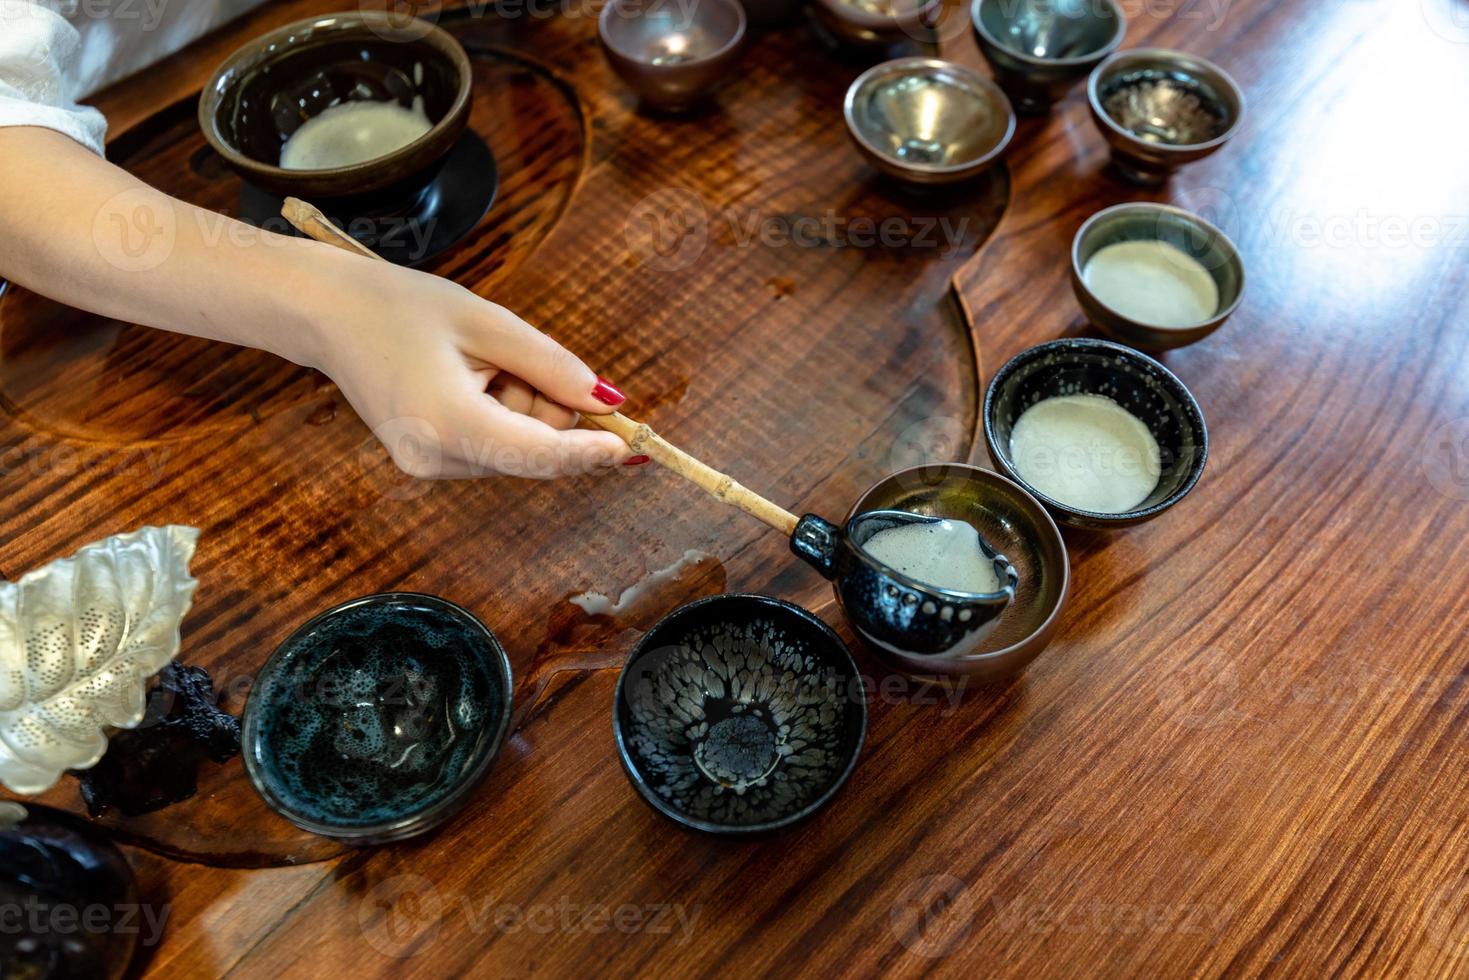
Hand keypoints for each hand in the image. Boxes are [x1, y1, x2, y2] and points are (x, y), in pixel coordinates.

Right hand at [308, 250, 640, 479]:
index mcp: (448, 423)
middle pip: (532, 455)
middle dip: (555, 417)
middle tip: (538, 366)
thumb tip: (605, 400)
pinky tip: (474, 378)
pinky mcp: (425, 461)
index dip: (591, 452)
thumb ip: (550, 365)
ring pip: (515, 451)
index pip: (539, 455)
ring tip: (485, 361)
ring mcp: (427, 466)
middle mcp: (436, 458)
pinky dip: (503, 417)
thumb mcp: (486, 322)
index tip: (632, 443)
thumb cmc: (399, 306)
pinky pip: (491, 447)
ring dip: (525, 412)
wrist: (326, 314)